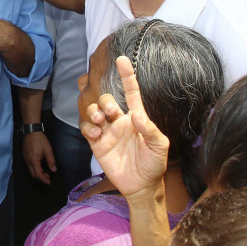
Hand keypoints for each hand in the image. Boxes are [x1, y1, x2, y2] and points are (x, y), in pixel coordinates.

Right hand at [23, 131, 55, 184]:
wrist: (31, 130)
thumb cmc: (40, 140)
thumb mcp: (48, 150)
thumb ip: (51, 161)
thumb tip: (54, 170)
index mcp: (34, 160)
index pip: (38, 174)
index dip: (44, 179)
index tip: (49, 182)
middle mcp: (28, 161)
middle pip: (33, 174)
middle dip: (40, 178)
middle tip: (48, 178)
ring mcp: (25, 158)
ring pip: (30, 170)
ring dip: (37, 173)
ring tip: (45, 173)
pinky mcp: (24, 155)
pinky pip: (29, 166)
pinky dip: (34, 169)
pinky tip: (40, 166)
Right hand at [80, 56, 169, 198]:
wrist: (141, 186)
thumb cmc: (154, 164)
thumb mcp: (159, 146)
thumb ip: (149, 130)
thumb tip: (136, 115)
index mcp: (136, 118)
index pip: (130, 92)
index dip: (127, 75)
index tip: (122, 59)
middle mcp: (120, 122)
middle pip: (106, 100)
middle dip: (104, 101)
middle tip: (109, 112)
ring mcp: (107, 132)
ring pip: (93, 111)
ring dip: (93, 112)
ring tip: (100, 121)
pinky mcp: (97, 144)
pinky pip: (86, 129)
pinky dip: (88, 127)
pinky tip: (95, 134)